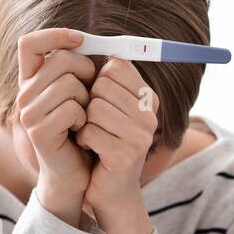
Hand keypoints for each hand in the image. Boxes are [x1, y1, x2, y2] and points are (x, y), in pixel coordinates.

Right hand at [15, 28, 96, 226]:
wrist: (76, 173)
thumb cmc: (83, 131)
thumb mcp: (82, 95)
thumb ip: (83, 69)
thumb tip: (101, 45)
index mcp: (32, 81)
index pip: (29, 43)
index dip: (55, 35)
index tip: (80, 39)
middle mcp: (24, 94)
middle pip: (60, 59)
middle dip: (86, 72)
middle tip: (91, 94)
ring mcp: (28, 113)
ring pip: (70, 84)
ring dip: (88, 100)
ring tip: (84, 117)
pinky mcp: (39, 132)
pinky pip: (73, 109)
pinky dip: (85, 119)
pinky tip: (81, 132)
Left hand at [76, 57, 158, 233]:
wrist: (111, 191)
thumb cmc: (104, 143)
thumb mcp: (109, 108)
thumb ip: (105, 79)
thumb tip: (85, 42)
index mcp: (148, 99)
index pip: (116, 66)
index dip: (97, 82)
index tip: (100, 103)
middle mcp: (150, 115)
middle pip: (103, 85)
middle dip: (88, 104)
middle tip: (95, 124)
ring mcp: (141, 136)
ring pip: (95, 108)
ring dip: (84, 124)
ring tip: (93, 138)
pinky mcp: (126, 155)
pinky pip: (89, 131)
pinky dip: (82, 141)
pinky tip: (91, 151)